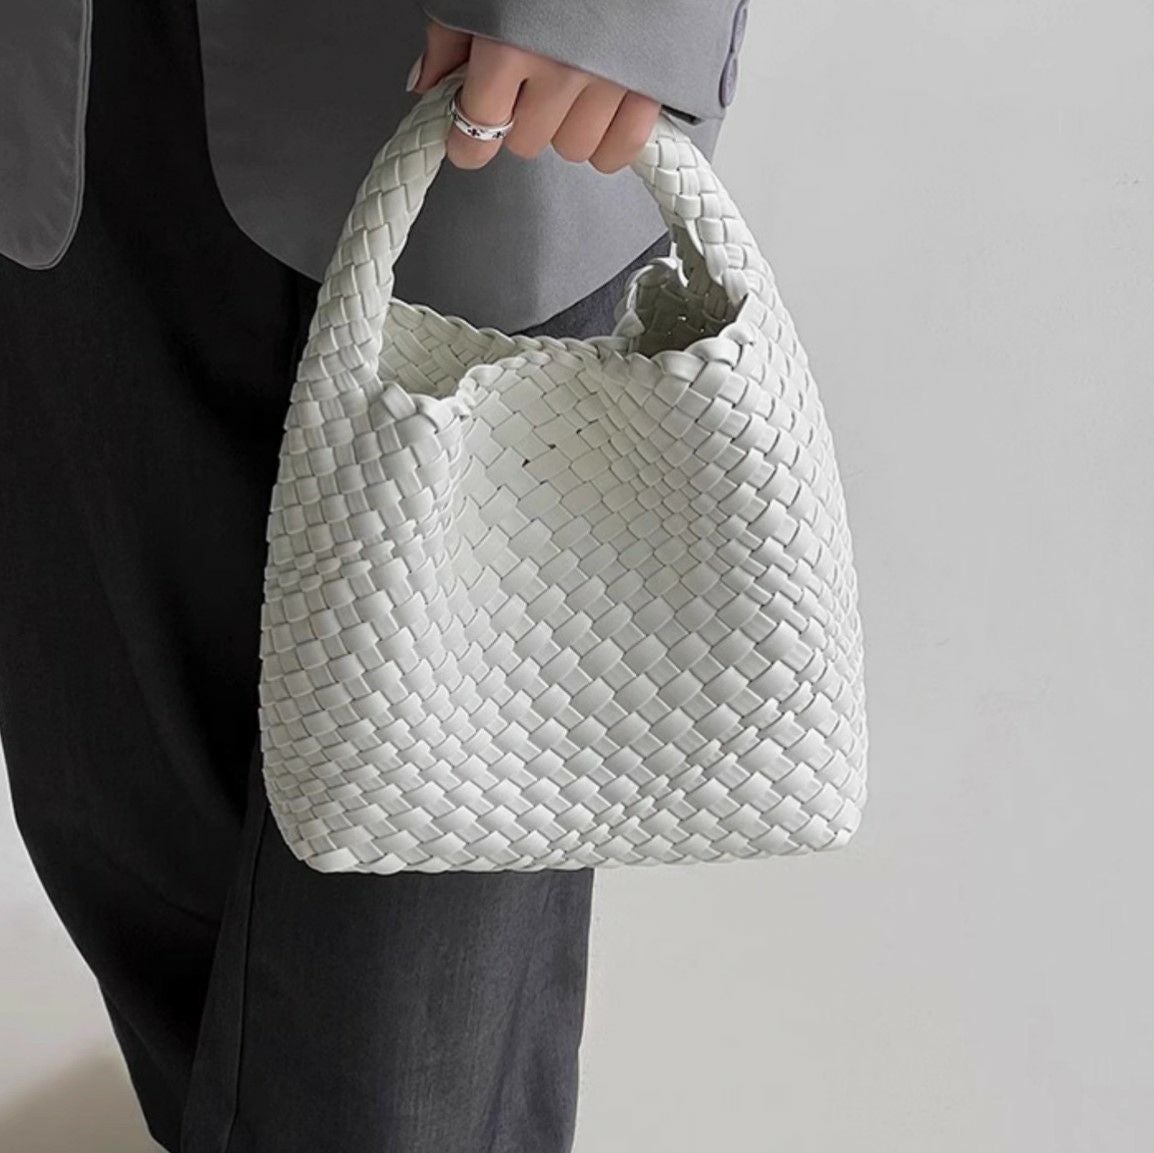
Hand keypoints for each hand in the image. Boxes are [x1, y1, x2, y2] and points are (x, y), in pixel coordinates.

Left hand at [408, 20, 660, 172]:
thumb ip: (449, 38)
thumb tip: (430, 88)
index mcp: (510, 43)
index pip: (477, 132)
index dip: (466, 142)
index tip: (465, 139)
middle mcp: (562, 68)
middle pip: (525, 143)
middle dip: (519, 120)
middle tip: (525, 83)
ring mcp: (611, 79)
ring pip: (573, 148)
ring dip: (564, 127)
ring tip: (567, 83)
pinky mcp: (651, 84)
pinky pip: (621, 147)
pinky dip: (607, 142)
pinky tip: (598, 114)